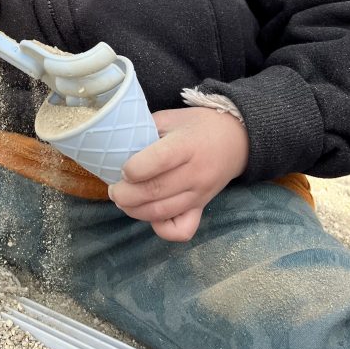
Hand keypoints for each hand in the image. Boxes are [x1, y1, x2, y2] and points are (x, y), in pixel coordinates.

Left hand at [107, 107, 248, 241]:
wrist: (236, 140)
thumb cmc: (197, 126)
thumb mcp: (171, 118)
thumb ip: (145, 130)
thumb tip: (115, 146)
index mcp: (187, 144)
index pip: (159, 160)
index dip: (134, 168)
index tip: (121, 168)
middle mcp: (196, 172)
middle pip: (156, 191)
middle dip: (125, 194)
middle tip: (113, 190)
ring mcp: (200, 194)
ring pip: (162, 212)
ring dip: (135, 211)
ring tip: (123, 201)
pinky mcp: (202, 208)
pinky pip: (182, 230)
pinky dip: (162, 229)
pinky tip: (150, 215)